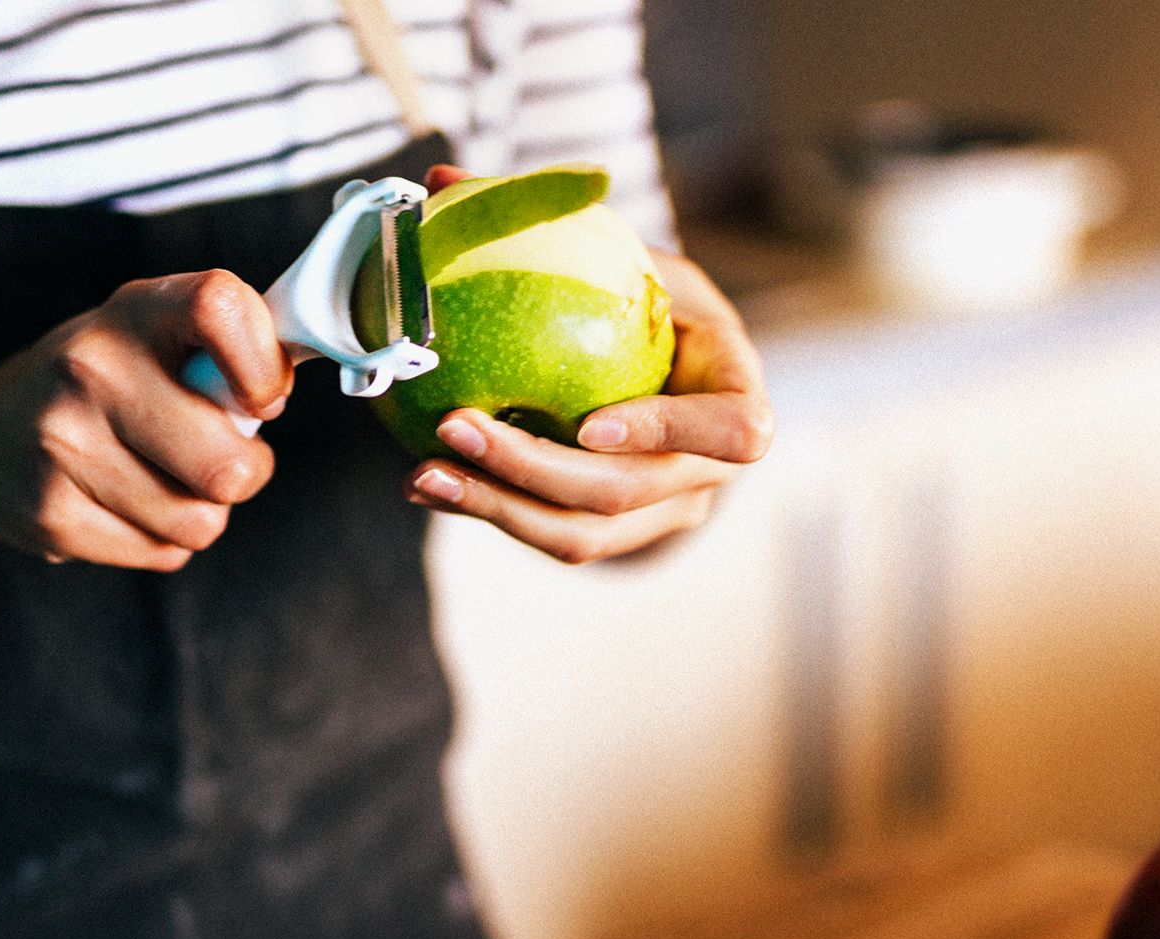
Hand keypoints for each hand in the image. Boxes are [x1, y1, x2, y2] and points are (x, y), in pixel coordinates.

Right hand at [0, 270, 289, 569]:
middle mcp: (91, 366)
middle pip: (230, 465)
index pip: (221, 307)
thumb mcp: (151, 337)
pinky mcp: (50, 514)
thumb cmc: (99, 388)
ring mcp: (62, 442)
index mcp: (133, 310)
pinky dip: (158, 539)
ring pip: (200, 520)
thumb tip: (287, 384)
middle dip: (243, 473)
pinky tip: (118, 503)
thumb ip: (226, 348)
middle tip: (218, 457)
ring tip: (156, 478)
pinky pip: (163, 552)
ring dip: (197, 511)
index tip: (262, 399)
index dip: (264, 366)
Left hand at [401, 167, 773, 563]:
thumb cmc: (647, 298)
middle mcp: (706, 470)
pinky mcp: (616, 535)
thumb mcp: (625, 253)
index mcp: (734, 393)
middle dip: (535, 469)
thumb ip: (553, 220)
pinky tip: (431, 483)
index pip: (736, 432)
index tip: (589, 425)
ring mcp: (662, 513)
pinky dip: (491, 511)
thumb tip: (442, 179)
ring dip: (498, 507)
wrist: (668, 369)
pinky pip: (553, 537)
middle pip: (626, 491)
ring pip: (584, 534)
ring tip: (423, 475)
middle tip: (455, 427)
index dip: (668, 434)